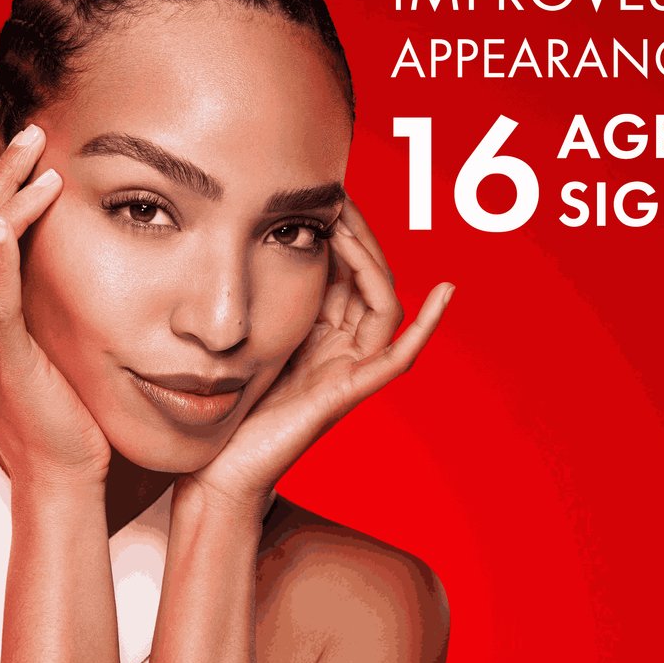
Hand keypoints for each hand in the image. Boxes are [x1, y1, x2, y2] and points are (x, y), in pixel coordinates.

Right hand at [0, 123, 110, 490]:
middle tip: (32, 132)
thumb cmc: (56, 402)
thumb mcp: (31, 339)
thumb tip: (45, 248)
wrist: (60, 471)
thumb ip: (24, 295)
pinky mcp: (2, 359)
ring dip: (7, 197)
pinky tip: (11, 218)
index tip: (23, 146)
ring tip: (40, 157)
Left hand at [179, 197, 453, 518]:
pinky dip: (427, 325)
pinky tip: (445, 292)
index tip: (323, 194)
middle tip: (337, 195)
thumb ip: (270, 297)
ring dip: (371, 261)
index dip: (343, 232)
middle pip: (370, 281)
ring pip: (383, 306)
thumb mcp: (250, 333)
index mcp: (321, 332)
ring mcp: (350, 370)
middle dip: (357, 235)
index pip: (348, 272)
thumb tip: (265, 241)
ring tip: (345, 225)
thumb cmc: (229, 405)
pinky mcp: (349, 394)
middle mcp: (343, 348)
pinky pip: (398, 356)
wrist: (218, 468)